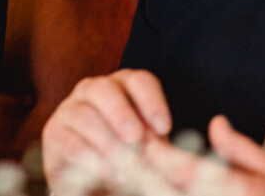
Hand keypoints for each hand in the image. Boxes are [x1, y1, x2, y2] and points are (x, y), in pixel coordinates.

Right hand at [41, 69, 172, 187]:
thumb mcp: (156, 152)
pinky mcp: (54, 133)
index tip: (164, 128)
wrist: (97, 185)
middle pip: (104, 88)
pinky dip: (89, 159)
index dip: (151, 100)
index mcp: (124, 88)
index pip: (139, 80)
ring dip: (106, 142)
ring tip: (124, 167)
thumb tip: (210, 131)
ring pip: (84, 115)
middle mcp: (94, 91)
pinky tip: (105, 174)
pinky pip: (68, 140)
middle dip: (121, 113)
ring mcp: (70, 109)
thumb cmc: (132, 162)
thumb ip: (171, 144)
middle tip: (136, 139)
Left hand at [130, 115, 264, 195]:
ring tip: (117, 174)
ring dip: (137, 187)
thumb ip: (242, 152)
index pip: (179, 164)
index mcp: (234, 189)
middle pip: (160, 186)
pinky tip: (139, 190)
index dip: (151, 149)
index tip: (134, 135)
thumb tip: (215, 123)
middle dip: (132, 168)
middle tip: (110, 152)